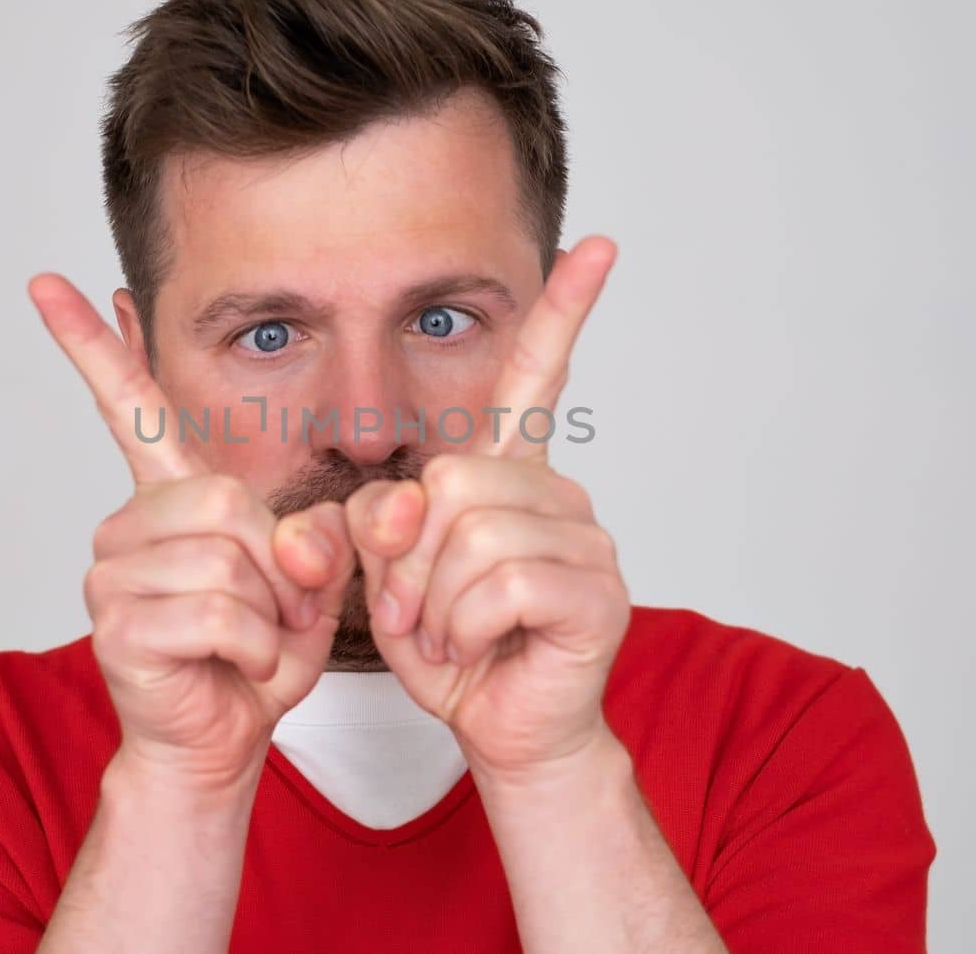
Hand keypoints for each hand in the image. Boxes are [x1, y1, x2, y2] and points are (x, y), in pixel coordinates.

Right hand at [29, 275, 355, 790]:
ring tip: (253, 641)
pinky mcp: (116, 624)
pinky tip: (239, 665)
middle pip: (228, 501)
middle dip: (279, 565)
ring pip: (228, 561)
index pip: (127, 404)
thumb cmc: (258, 653)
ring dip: (271, 614)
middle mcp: (129, 523)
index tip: (45, 282)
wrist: (223, 736)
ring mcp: (113, 572)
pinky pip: (218, 612)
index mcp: (170, 498)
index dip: (89, 343)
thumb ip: (320, 538)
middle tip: (282, 609)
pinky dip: (255, 646)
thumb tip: (295, 534)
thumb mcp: (311, 582)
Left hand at [345, 236, 630, 780]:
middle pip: (451, 479)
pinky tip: (479, 648)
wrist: (503, 727)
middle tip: (415, 611)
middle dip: (407, 560)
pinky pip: (499, 582)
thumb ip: (377, 523)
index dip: (565, 314)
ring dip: (433, 602)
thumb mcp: (387, 577)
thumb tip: (401, 499)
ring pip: (470, 534)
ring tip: (449, 634)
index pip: (537, 380)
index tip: (598, 246)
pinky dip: (463, 626)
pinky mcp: (597, 591)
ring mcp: (586, 541)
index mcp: (509, 477)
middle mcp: (556, 495)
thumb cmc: (452, 647)